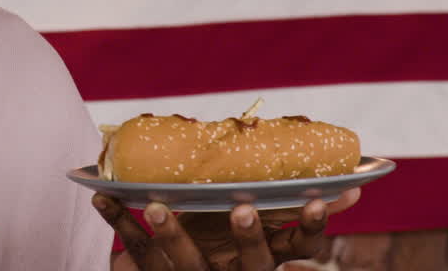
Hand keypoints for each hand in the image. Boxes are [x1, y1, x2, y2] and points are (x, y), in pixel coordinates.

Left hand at [93, 187, 360, 269]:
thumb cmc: (221, 248)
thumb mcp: (256, 234)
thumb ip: (286, 210)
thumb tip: (346, 183)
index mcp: (263, 261)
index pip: (301, 249)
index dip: (311, 227)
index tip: (315, 200)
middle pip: (250, 264)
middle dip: (247, 237)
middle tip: (241, 207)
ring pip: (185, 264)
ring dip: (170, 234)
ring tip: (157, 204)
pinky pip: (135, 253)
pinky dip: (117, 223)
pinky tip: (101, 195)